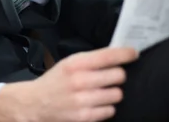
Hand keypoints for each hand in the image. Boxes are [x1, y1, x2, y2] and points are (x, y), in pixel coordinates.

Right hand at [0, 46, 138, 121]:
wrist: (34, 104)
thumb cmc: (55, 81)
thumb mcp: (69, 63)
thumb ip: (90, 60)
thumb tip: (118, 55)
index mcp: (75, 63)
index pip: (109, 55)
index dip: (126, 53)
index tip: (133, 53)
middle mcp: (80, 81)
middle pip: (118, 75)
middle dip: (118, 75)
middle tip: (112, 76)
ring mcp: (83, 100)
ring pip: (117, 94)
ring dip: (113, 93)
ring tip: (103, 92)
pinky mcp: (85, 117)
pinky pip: (110, 110)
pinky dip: (106, 107)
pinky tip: (97, 103)